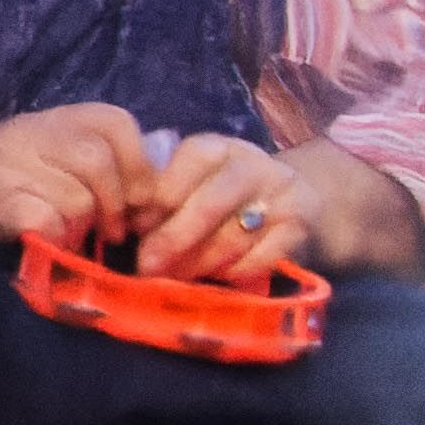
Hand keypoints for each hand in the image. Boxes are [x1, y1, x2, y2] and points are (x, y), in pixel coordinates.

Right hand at [0, 103, 152, 250]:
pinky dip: (57, 240)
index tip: (140, 198)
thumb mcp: (41, 151)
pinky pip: (53, 224)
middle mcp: (28, 133)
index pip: (115, 122)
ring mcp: (9, 166)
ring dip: (82, 226)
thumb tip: (161, 163)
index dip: (139, 163)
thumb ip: (93, 154)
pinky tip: (44, 239)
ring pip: (79, 199)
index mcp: (48, 118)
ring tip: (69, 233)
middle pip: (99, 162)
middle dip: (116, 203)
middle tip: (115, 229)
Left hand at [125, 131, 308, 282]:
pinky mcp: (302, 225)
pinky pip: (264, 255)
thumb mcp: (190, 184)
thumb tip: (121, 214)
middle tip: (148, 266)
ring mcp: (284, 193)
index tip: (136, 226)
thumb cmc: (220, 196)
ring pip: (236, 233)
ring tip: (176, 275)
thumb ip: (158, 190)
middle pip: (211, 202)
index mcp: (217, 148)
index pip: (188, 162)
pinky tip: (217, 276)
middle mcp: (254, 164)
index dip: (160, 196)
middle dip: (175, 238)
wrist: (296, 205)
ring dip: (200, 261)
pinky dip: (235, 270)